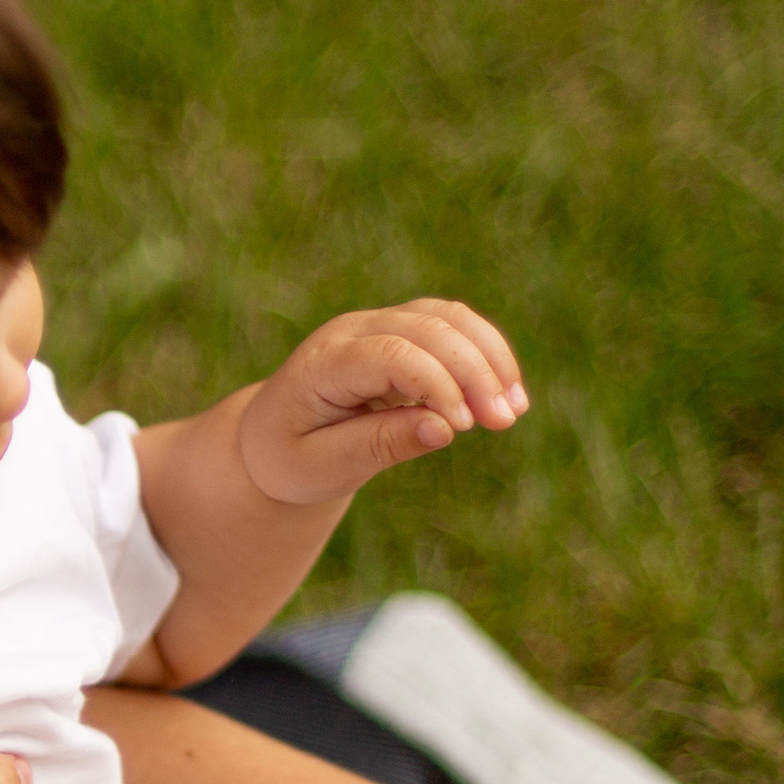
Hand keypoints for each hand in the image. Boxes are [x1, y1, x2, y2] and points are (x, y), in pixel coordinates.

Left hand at [236, 299, 526, 507]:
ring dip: (489, 358)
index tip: (463, 428)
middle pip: (427, 327)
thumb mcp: (322, 466)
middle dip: (474, 371)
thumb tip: (444, 428)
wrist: (270, 439)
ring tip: (514, 410)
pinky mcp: (401, 332)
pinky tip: (506, 394)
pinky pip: (452, 326)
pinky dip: (484, 354)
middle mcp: (351, 331)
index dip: (436, 383)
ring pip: (447, 317)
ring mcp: (377, 324)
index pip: (390, 354)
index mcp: (323, 363)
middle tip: (504, 422)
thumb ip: (379, 446)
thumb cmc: (290, 458)